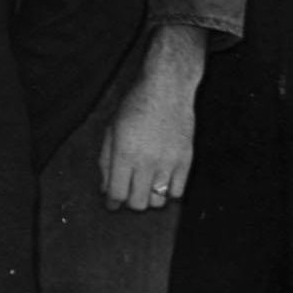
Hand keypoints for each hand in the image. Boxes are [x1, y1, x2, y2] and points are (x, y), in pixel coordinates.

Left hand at [100, 60, 196, 210]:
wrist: (167, 89)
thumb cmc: (135, 106)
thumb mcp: (111, 131)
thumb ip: (106, 162)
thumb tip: (106, 189)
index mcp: (124, 153)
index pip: (117, 193)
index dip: (112, 202)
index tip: (111, 203)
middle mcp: (147, 161)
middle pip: (138, 202)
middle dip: (129, 202)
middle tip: (128, 193)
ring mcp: (168, 162)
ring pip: (158, 201)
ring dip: (149, 198)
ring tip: (145, 187)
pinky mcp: (186, 160)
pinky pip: (178, 192)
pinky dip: (168, 192)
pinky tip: (162, 182)